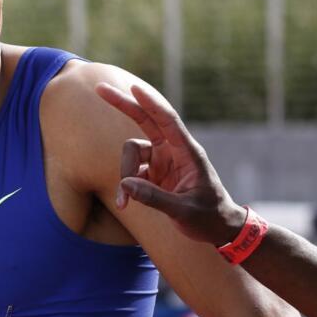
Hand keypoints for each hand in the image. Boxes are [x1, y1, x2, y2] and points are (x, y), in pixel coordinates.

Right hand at [95, 82, 246, 245]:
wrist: (216, 227)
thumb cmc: (208, 216)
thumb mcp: (184, 211)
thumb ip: (155, 198)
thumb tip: (125, 185)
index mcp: (188, 152)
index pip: (168, 121)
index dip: (151, 104)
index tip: (134, 88)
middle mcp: (174, 150)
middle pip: (146, 119)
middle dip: (124, 105)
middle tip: (100, 88)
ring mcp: (162, 160)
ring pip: (132, 151)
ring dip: (124, 172)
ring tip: (124, 200)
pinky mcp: (153, 173)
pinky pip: (131, 173)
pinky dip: (125, 188)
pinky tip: (124, 205)